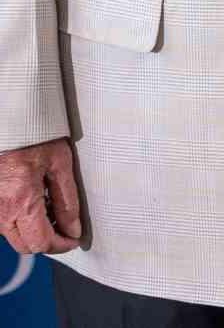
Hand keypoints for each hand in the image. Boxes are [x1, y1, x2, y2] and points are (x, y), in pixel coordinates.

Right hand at [0, 138, 81, 254]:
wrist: (8, 119)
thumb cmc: (33, 134)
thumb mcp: (60, 162)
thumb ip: (67, 199)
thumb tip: (74, 228)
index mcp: (22, 202)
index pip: (42, 243)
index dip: (62, 245)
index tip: (73, 239)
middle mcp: (2, 211)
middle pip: (26, 246)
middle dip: (48, 241)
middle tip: (65, 229)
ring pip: (14, 237)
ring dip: (33, 232)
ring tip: (51, 211)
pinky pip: (4, 223)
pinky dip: (20, 221)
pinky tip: (34, 203)